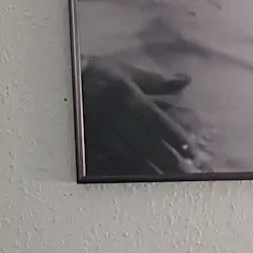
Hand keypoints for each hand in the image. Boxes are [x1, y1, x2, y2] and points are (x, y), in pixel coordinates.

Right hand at [80, 62, 197, 177]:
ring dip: (148, 168)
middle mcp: (112, 114)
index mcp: (124, 94)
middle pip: (142, 140)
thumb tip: (186, 80)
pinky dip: (124, 171)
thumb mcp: (128, 73)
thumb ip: (158, 82)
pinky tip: (139, 180)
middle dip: (165, 157)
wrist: (63, 81)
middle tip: (184, 170)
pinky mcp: (87, 143)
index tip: (188, 148)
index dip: (172, 134)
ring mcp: (98, 131)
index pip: (153, 118)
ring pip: (126, 154)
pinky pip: (106, 161)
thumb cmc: (100, 75)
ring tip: (167, 179)